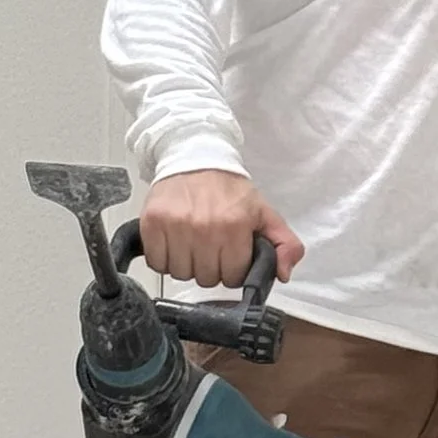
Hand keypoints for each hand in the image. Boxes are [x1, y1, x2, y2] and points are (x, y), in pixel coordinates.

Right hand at [139, 169, 302, 286]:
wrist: (195, 158)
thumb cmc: (230, 190)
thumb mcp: (265, 213)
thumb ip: (285, 244)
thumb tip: (283, 274)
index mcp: (235, 226)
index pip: (233, 277)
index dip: (233, 270)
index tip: (230, 257)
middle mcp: (204, 228)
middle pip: (206, 279)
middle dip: (211, 268)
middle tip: (211, 249)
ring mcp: (175, 226)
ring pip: (181, 274)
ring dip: (187, 265)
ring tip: (193, 245)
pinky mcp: (152, 223)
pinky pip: (157, 264)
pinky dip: (165, 260)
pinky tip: (175, 244)